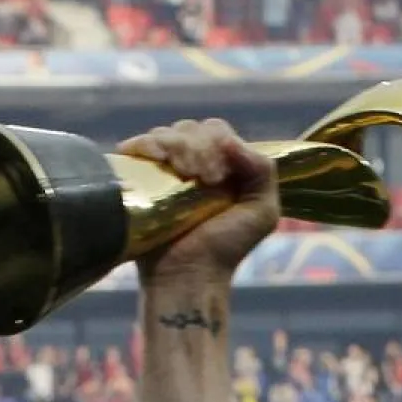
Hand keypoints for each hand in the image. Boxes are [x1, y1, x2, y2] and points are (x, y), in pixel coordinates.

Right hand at [117, 119, 279, 286]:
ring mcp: (164, 170)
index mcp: (225, 168)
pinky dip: (146, 145)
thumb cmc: (226, 247)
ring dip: (175, 146)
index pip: (218, 131)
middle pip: (191, 128)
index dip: (218, 145)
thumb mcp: (263, 212)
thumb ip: (263, 171)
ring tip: (180, 174)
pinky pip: (139, 145)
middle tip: (199, 178)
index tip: (216, 176)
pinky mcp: (138, 176)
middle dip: (197, 147)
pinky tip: (155, 158)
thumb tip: (228, 139)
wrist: (188, 273)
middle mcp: (194, 165)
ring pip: (166, 133)